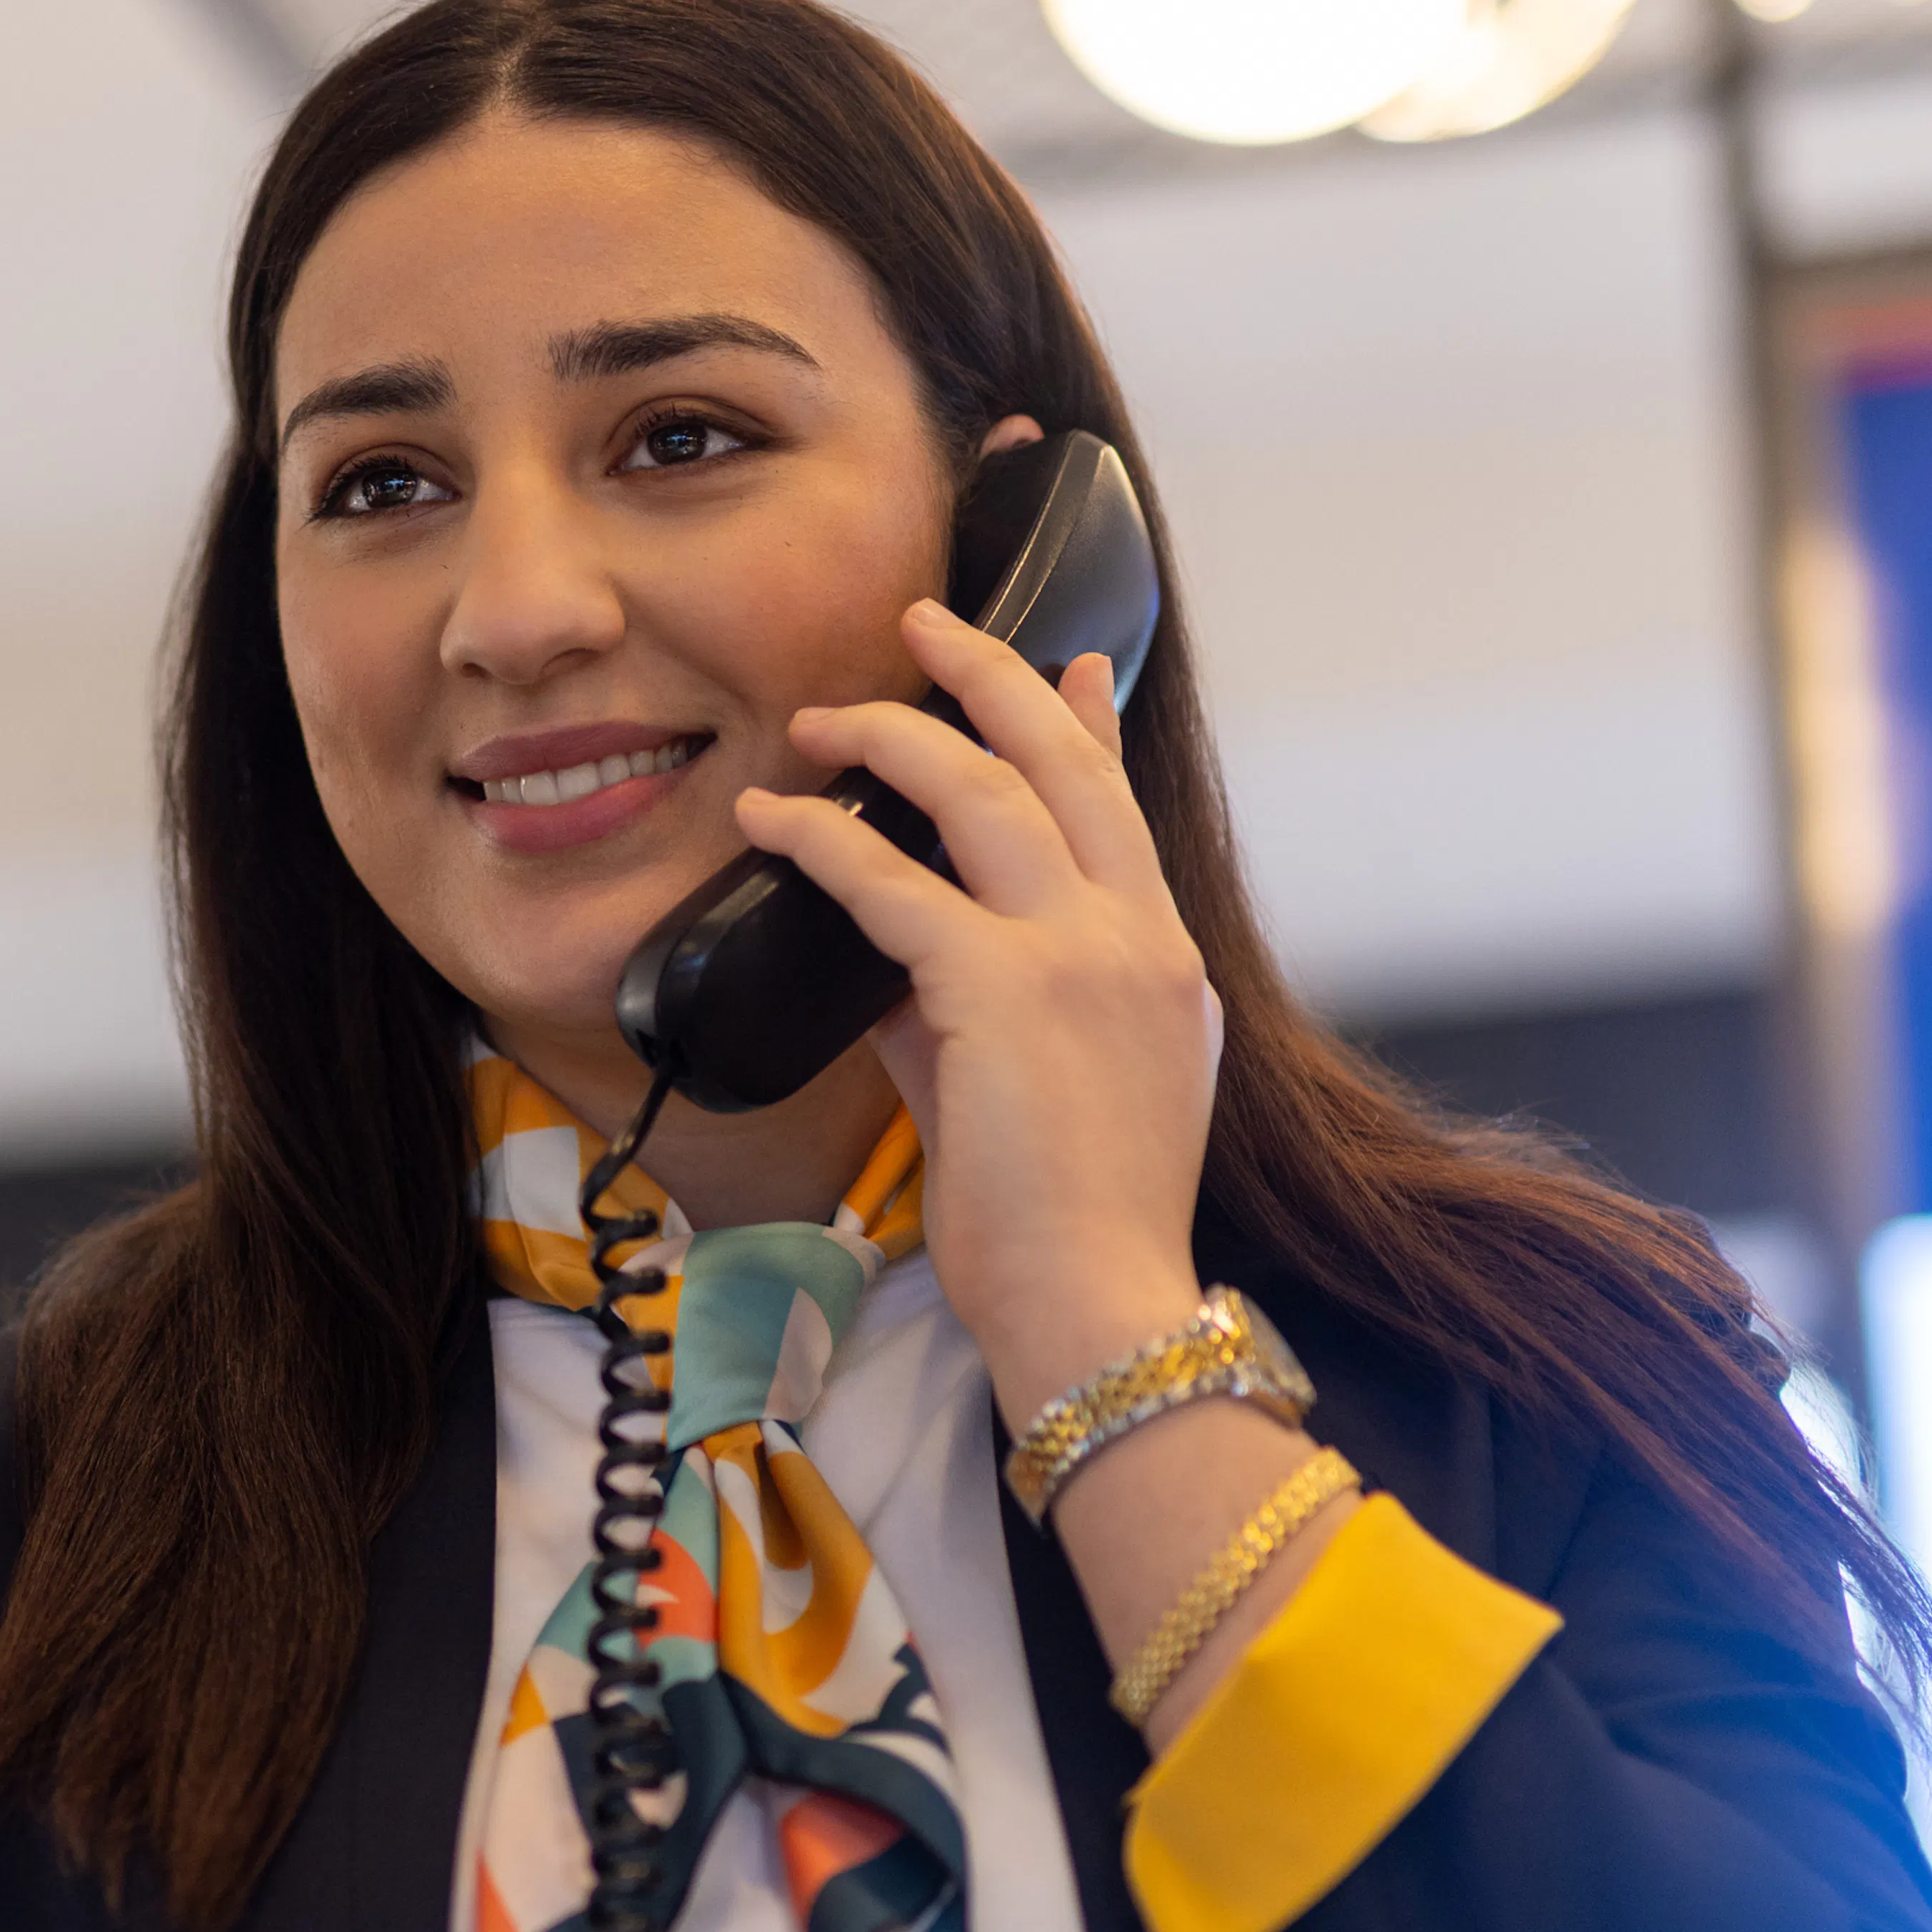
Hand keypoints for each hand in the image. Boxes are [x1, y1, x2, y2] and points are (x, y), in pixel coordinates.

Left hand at [735, 598, 1223, 1429]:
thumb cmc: (1070, 1228)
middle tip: (924, 625)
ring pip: (982, 791)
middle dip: (989, 675)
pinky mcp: (1002, 990)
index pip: (1120, 809)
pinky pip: (893, 883)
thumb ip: (979, 1010)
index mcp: (1163, 964)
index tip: (1063, 665)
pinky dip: (821, 842)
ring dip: (891, 736)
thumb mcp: (1042, 1093)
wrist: (1098, 1306)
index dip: (1084, 724)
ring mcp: (1080, 956)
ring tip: (819, 717)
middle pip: (1062, 762)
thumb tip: (895, 968)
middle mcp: (1136, 939)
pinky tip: (768, 821)